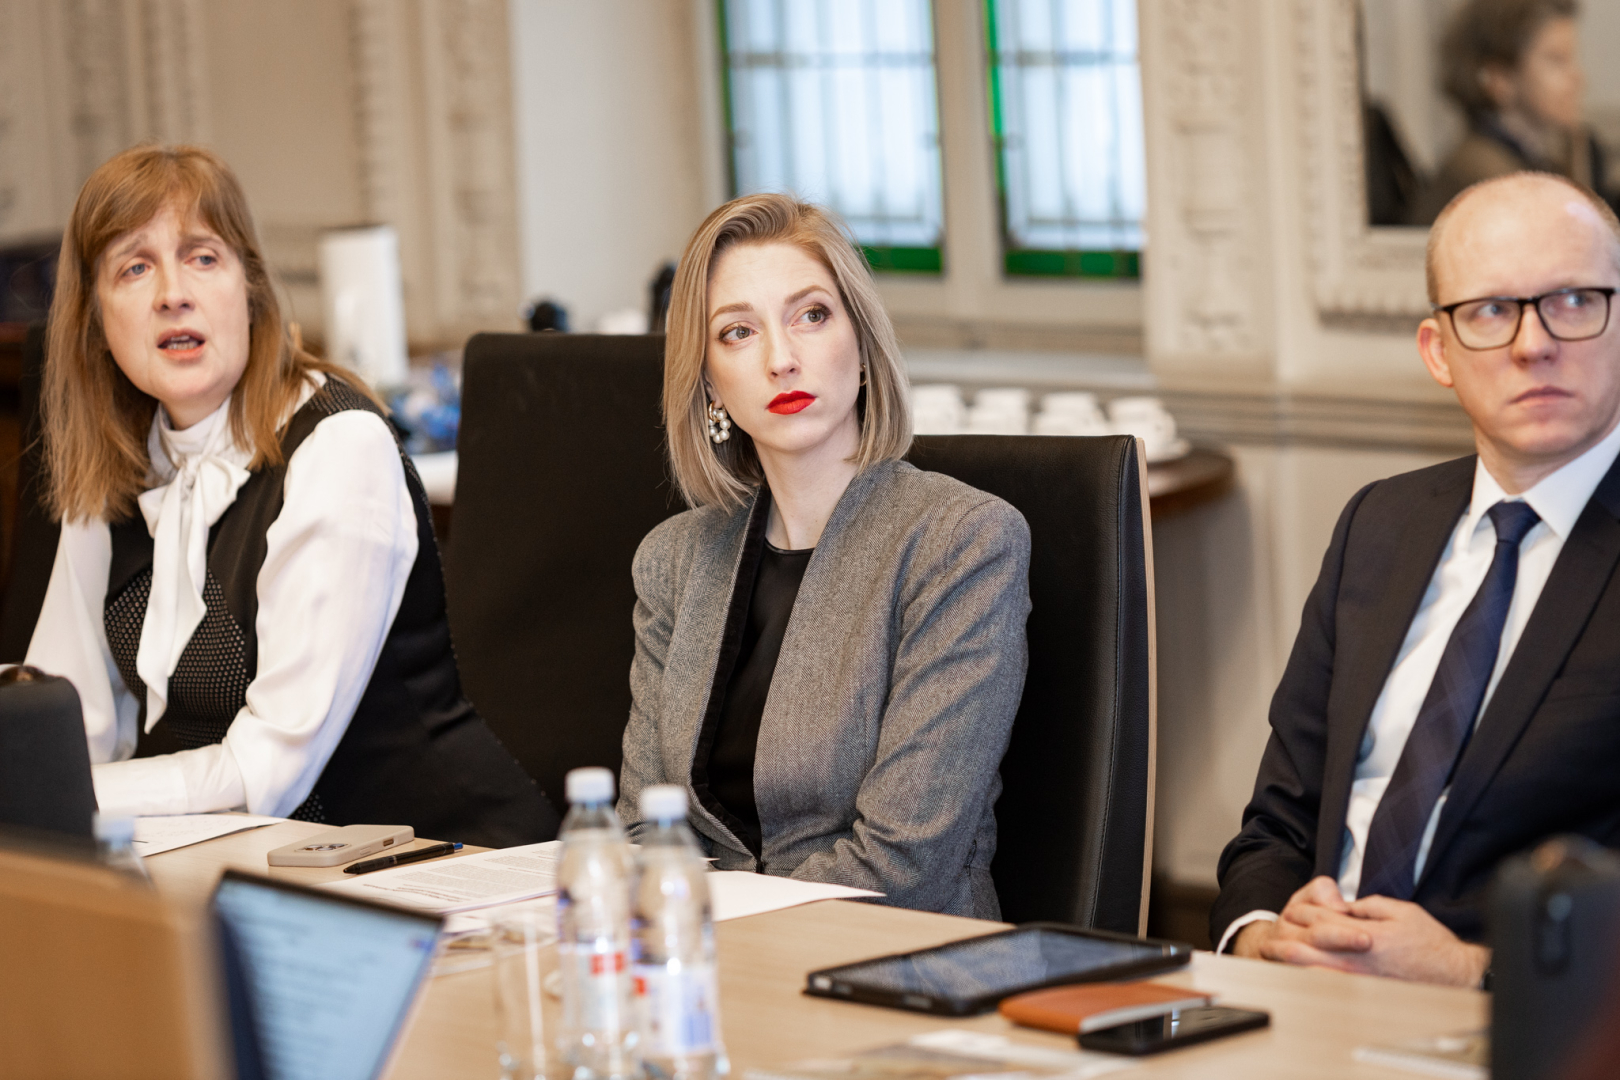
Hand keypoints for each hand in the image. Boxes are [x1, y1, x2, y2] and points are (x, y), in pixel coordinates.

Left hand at [1235, 876, 1489, 986]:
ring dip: (1290, 963)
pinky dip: (1309, 981)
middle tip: (1269, 940)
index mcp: (1366, 934)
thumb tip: (1342, 906)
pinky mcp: (1365, 993)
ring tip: (1274, 956)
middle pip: (1308, 949)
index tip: (1293, 910)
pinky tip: (1298, 977)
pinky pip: (1329, 988)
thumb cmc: (1431, 942)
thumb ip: (1367, 906)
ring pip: (1313, 972)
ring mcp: (1360, 980)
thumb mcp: (1401, 910)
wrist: (1456, 975)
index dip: (1302, 912)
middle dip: (1284, 942)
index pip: (1320, 920)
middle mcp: (1359, 959)